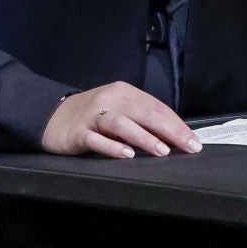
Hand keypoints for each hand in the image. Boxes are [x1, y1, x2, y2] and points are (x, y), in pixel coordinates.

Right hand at [42, 82, 200, 159]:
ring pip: (122, 124)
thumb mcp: (119, 109)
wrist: (53, 116)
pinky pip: (97, 139)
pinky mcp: (78, 132)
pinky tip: (126, 155)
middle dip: (169, 131)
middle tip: (187, 146)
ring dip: (143, 137)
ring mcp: (93, 115)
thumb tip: (174, 136)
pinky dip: (112, 147)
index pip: (156, 107)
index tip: (194, 141)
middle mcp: (110, 99)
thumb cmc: (94, 116)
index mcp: (124, 92)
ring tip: (162, 151)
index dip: (177, 124)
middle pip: (144, 113)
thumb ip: (141, 118)